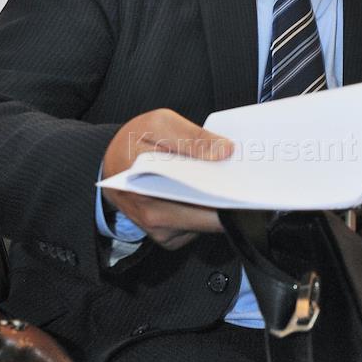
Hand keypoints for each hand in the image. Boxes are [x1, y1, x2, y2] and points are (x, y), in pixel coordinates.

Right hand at [102, 109, 233, 250]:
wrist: (111, 163)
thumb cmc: (133, 142)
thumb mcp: (159, 124)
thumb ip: (192, 137)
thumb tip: (225, 151)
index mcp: (147, 188)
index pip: (198, 199)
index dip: (228, 193)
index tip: (249, 182)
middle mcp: (153, 216)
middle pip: (208, 218)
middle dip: (229, 198)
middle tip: (246, 179)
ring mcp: (161, 231)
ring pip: (206, 224)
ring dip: (218, 204)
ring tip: (222, 180)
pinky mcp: (169, 238)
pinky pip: (199, 228)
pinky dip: (206, 210)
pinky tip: (202, 192)